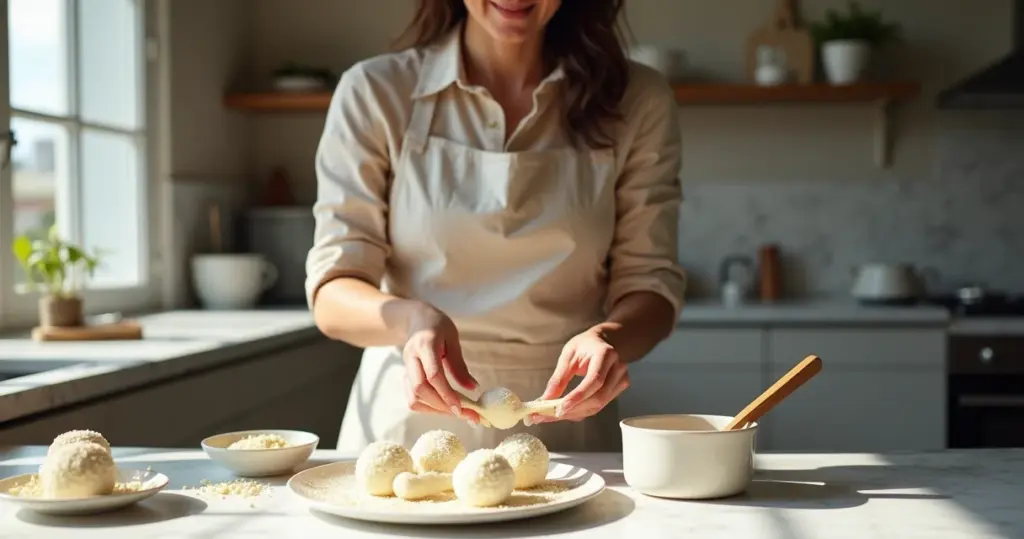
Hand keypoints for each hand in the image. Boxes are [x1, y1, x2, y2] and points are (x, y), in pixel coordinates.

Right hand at [402, 303, 481, 421]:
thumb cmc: (438, 326)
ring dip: (434, 409)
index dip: (447, 394)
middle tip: (463, 414)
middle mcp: (411, 358)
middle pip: (420, 389)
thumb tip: (473, 388)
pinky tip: (443, 406)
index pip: (433, 375)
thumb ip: (459, 365)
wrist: (416, 319)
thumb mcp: (453, 339)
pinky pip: (412, 398)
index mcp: (425, 344)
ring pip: (413, 397)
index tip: (462, 408)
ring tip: (455, 412)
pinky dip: (427, 407)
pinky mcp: (404, 376)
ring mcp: (405, 368)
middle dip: (441, 405)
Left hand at [529, 325, 629, 423]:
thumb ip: (558, 378)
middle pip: (598, 397)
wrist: (603, 342)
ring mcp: (621, 379)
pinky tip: (567, 410)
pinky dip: (581, 411)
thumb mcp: (568, 355)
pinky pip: (599, 405)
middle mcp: (618, 367)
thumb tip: (545, 399)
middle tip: (547, 416)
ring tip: (552, 415)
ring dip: (574, 413)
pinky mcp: (620, 388)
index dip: (578, 397)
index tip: (559, 409)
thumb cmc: (584, 346)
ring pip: (598, 405)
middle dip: (572, 410)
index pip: (594, 380)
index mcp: (605, 354)